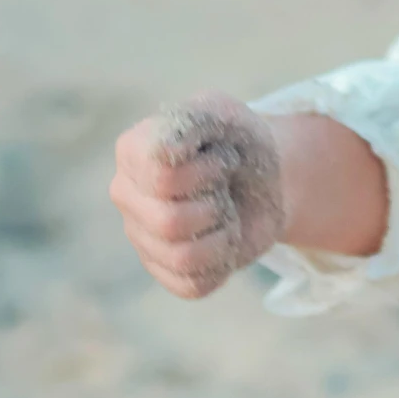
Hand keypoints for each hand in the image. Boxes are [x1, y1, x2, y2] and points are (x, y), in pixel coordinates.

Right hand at [108, 92, 288, 299]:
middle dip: (216, 203)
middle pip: (169, 222)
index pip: (163, 179)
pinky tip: (223, 239)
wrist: (272, 174)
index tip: (221, 154)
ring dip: (222, 234)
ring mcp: (142, 236)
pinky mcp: (165, 271)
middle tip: (224, 186)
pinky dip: (223, 262)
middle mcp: (126, 195)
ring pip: (181, 256)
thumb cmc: (239, 140)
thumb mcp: (223, 113)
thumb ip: (192, 120)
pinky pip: (194, 284)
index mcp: (132, 152)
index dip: (208, 170)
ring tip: (224, 212)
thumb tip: (163, 154)